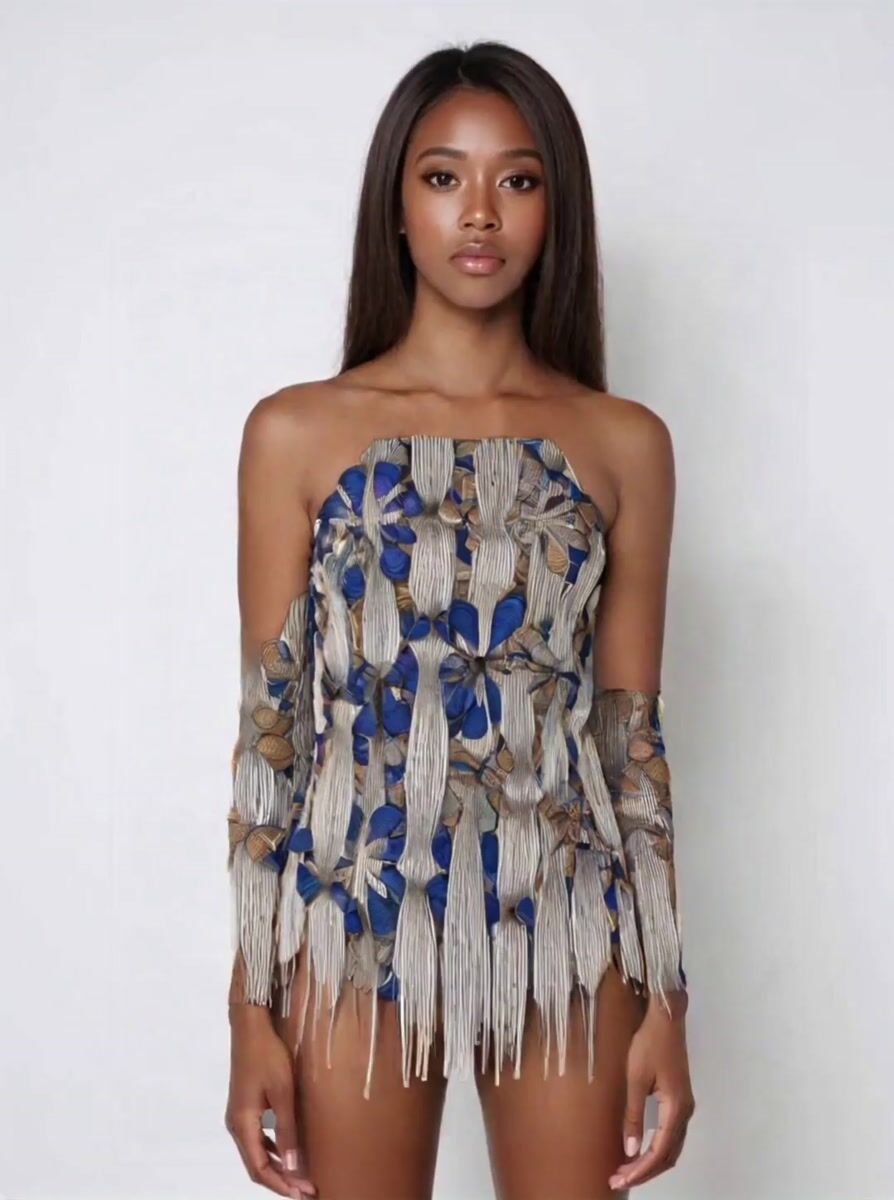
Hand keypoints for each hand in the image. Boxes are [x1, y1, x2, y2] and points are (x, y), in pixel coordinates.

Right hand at [225, 1004, 316, 1197]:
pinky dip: (272, 1152)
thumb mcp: (283, 1093)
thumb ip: (287, 1130)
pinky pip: (257, 1139)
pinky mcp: (245, 1107)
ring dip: (277, 1168)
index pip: (259, 1169)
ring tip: (301, 1177)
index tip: (303, 1194)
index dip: (281, 1185)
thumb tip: (294, 1167)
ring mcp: (239, 1116)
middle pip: (255, 1166)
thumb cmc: (268, 1056)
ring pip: (256, 1154)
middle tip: (307, 1190)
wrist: (251, 1027)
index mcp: (242, 1124)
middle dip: (280, 1181)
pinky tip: (289, 1152)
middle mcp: (236, 1125)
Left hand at [609, 993, 695, 1190]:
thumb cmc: (649, 1043)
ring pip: (671, 1147)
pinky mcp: (679, 1100)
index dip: (640, 1170)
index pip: (659, 1152)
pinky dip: (657, 1148)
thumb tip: (629, 1150)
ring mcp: (684, 1106)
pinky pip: (670, 1135)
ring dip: (651, 1162)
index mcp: (676, 1109)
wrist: (666, 1018)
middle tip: (619, 1179)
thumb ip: (633, 1115)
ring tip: (627, 1170)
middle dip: (645, 1171)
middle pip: (668, 1155)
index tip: (620, 1178)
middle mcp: (685, 1112)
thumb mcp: (635, 1078)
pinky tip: (640, 1150)